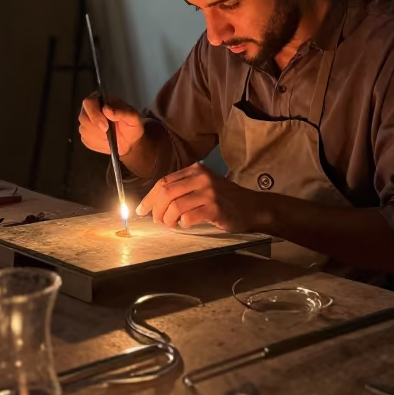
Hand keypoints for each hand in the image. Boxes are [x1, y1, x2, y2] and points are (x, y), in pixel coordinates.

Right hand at [78, 94, 144, 156]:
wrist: (129, 142)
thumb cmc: (131, 126)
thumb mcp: (133, 118)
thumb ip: (122, 112)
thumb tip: (107, 109)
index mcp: (101, 100)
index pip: (89, 102)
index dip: (95, 114)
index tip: (105, 126)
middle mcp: (90, 109)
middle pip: (83, 117)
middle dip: (96, 128)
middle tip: (108, 133)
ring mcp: (86, 122)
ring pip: (83, 129)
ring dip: (98, 136)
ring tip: (110, 136)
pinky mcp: (85, 134)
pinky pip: (85, 139)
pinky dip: (96, 142)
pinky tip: (106, 141)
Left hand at [136, 163, 259, 231]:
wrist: (252, 206)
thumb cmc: (225, 198)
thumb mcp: (204, 185)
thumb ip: (183, 188)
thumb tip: (154, 203)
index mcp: (195, 170)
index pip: (164, 182)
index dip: (149, 198)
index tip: (142, 210)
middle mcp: (201, 178)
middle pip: (166, 193)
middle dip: (156, 210)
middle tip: (157, 221)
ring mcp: (209, 193)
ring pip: (175, 206)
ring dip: (168, 219)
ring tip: (171, 224)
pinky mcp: (215, 208)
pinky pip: (189, 217)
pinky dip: (183, 224)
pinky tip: (187, 224)